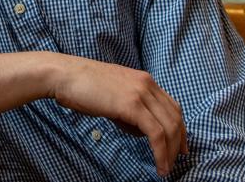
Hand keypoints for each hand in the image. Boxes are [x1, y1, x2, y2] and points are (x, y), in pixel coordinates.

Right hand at [49, 54, 187, 176]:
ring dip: (170, 152)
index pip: (172, 105)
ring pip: (170, 127)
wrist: (64, 75)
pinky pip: (156, 134)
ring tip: (166, 168)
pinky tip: (159, 165)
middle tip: (176, 161)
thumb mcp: (113, 93)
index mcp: (143, 79)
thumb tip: (138, 128)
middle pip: (175, 117)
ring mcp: (141, 93)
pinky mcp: (132, 105)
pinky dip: (161, 152)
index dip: (180, 128)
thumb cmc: (81, 86)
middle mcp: (147, 84)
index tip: (179, 145)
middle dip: (179, 143)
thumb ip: (129, 107)